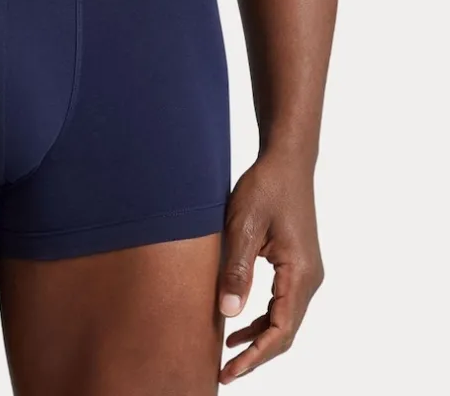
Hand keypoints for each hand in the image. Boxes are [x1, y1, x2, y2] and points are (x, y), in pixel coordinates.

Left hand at [218, 153, 323, 383]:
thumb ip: (237, 269)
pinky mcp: (296, 264)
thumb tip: (228, 313)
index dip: (256, 355)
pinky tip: (238, 322)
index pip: (281, 330)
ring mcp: (305, 272)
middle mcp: (309, 278)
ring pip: (284, 319)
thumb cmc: (266, 187)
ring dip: (258, 338)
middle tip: (225, 373)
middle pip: (286, 332)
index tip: (231, 371)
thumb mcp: (244, 225)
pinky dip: (262, 318)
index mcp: (300, 273)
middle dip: (257, 355)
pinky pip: (282, 303)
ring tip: (228, 354)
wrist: (287, 161)